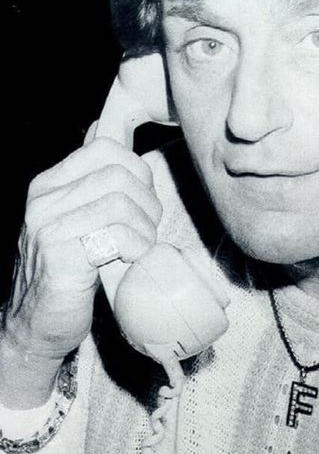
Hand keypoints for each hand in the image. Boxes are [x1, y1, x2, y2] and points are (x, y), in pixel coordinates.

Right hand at [0, 137, 160, 405]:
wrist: (36, 327)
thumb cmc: (66, 270)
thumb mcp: (73, 216)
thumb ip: (88, 177)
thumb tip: (102, 126)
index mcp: (48, 184)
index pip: (105, 149)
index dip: (137, 169)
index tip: (143, 197)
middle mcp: (43, 202)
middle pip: (119, 175)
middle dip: (147, 200)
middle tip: (147, 227)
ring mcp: (49, 229)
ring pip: (120, 203)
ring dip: (144, 227)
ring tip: (140, 245)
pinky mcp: (62, 259)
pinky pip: (116, 235)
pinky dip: (136, 245)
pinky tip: (131, 258)